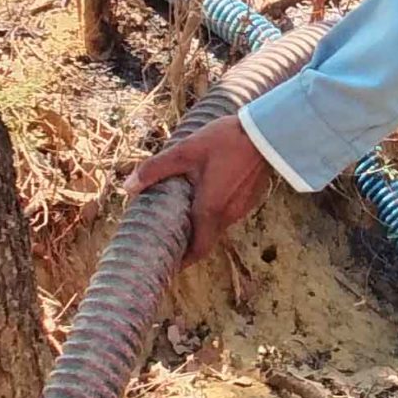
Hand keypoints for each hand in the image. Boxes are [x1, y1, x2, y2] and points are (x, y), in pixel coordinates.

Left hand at [123, 115, 272, 262]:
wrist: (269, 133)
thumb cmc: (227, 141)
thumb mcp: (186, 151)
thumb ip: (156, 169)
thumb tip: (128, 187)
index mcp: (210, 210)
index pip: (198, 250)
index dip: (183, 262)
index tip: (168, 264)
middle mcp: (228, 215)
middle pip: (207, 239)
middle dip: (189, 243)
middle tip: (170, 237)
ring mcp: (242, 207)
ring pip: (218, 225)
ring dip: (202, 225)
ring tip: (184, 213)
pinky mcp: (251, 197)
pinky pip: (229, 213)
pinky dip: (215, 212)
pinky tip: (207, 195)